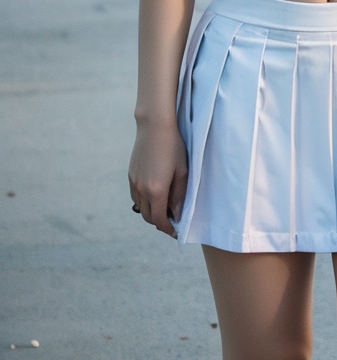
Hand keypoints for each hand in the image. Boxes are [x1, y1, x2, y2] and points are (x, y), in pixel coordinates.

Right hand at [128, 121, 188, 237]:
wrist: (154, 127)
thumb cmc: (173, 148)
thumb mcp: (183, 173)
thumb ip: (179, 196)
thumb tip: (177, 214)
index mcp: (156, 190)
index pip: (159, 220)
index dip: (168, 229)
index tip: (176, 232)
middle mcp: (142, 189)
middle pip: (148, 217)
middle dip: (160, 222)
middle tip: (173, 221)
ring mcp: (134, 182)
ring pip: (141, 207)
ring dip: (152, 212)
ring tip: (165, 208)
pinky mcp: (131, 175)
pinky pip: (136, 197)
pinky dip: (144, 202)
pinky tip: (155, 196)